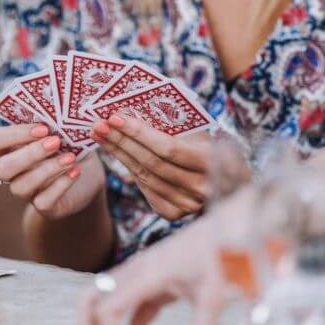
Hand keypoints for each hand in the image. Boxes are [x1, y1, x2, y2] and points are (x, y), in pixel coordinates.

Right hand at [0, 124, 104, 219]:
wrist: (87, 175)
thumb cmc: (68, 145)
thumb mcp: (62, 131)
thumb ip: (54, 122)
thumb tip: (60, 113)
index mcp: (7, 147)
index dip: (12, 134)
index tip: (42, 128)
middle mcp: (11, 172)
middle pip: (2, 168)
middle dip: (29, 154)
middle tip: (55, 141)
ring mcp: (26, 191)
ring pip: (22, 186)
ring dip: (48, 169)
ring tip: (70, 157)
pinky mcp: (45, 206)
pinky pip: (44, 201)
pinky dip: (61, 185)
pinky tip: (75, 171)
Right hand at [78, 213, 225, 324]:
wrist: (230, 223)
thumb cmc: (223, 252)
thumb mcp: (214, 295)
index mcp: (148, 273)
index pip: (107, 308)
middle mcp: (138, 268)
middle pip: (91, 296)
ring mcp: (143, 269)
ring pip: (106, 295)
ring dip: (101, 321)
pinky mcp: (154, 274)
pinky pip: (129, 298)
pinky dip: (125, 320)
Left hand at [91, 115, 210, 219]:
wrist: (225, 179)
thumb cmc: (207, 146)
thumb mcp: (198, 132)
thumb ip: (173, 125)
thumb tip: (132, 110)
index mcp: (212, 161)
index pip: (168, 148)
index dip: (139, 133)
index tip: (114, 117)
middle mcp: (202, 187)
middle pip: (152, 163)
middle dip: (122, 142)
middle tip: (99, 125)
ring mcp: (188, 204)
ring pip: (145, 177)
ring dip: (119, 154)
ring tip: (101, 136)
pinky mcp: (174, 213)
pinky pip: (146, 189)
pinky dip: (130, 170)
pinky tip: (117, 153)